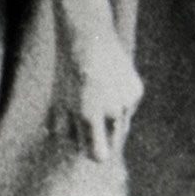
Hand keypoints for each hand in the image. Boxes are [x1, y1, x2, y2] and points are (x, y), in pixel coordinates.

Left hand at [59, 34, 143, 161]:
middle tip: (94, 129)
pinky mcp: (137, 91)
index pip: (98, 154)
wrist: (88, 39)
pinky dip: (120, 105)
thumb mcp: (57, 104)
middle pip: (114, 144)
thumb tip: (73, 152)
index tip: (93, 154)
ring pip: (121, 125)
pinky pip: (128, 109)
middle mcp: (112, 110)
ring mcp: (127, 100)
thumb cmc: (68, 74)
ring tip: (98, 100)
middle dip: (104, 141)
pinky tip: (110, 88)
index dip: (95, 156)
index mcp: (88, 115)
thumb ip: (62, 133)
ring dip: (111, 121)